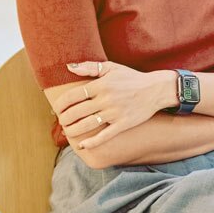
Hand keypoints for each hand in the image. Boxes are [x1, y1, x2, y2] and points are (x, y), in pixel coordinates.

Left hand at [55, 61, 170, 149]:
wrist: (156, 89)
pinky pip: (104, 136)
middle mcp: (106, 99)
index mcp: (102, 84)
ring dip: (72, 131)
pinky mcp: (123, 124)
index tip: (56, 108)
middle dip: (64, 119)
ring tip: (67, 132)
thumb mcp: (112, 68)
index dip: (60, 104)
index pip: (72, 96)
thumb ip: (90, 67)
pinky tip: (82, 145)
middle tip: (61, 121)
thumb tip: (69, 67)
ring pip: (86, 125)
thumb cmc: (132, 78)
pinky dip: (92, 142)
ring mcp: (115, 113)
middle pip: (76, 112)